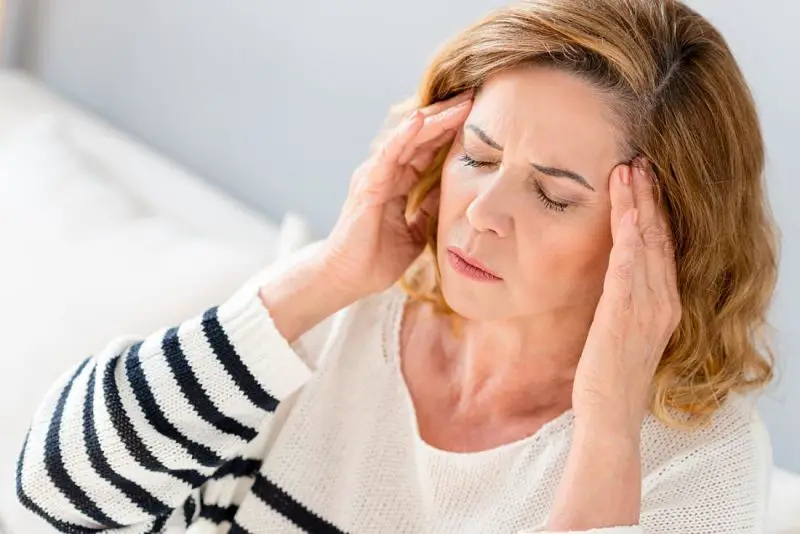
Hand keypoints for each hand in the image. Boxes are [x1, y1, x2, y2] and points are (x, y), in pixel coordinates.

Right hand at [321, 90, 473, 299]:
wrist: (347, 279)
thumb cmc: (376, 258)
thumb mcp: (415, 231)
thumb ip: (428, 208)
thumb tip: (451, 192)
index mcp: (396, 181)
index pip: (426, 148)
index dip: (450, 130)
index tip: (477, 114)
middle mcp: (384, 172)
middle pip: (419, 136)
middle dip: (446, 116)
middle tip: (473, 96)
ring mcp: (374, 176)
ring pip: (407, 139)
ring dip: (432, 119)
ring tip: (457, 102)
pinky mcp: (367, 186)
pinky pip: (388, 155)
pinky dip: (403, 136)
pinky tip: (420, 120)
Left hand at [572, 162, 681, 434]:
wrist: (610, 413)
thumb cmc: (609, 375)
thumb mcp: (621, 332)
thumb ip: (622, 303)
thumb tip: (612, 279)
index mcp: (662, 304)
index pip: (661, 248)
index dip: (654, 212)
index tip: (644, 182)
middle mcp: (662, 301)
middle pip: (658, 237)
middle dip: (649, 197)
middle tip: (640, 160)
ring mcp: (648, 306)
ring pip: (645, 243)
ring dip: (637, 204)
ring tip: (629, 170)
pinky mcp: (626, 313)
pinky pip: (629, 265)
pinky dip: (629, 234)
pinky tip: (626, 210)